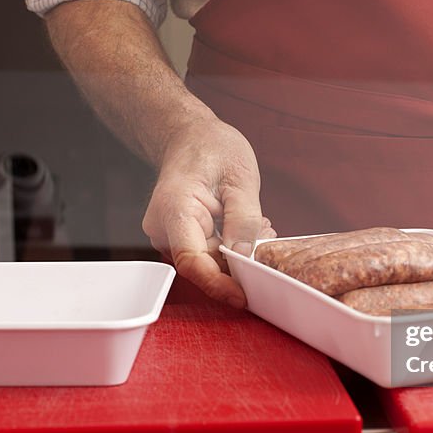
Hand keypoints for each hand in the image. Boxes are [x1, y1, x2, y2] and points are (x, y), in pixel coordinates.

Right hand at [143, 113, 275, 306]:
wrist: (189, 135)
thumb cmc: (212, 148)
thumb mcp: (240, 178)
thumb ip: (244, 219)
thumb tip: (245, 256)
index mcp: (175, 208)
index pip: (192, 261)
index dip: (218, 284)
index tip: (244, 296)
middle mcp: (164, 227)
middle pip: (203, 264)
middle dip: (239, 261)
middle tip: (268, 235)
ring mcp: (169, 234)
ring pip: (208, 261)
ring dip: (238, 252)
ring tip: (259, 223)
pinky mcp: (179, 237)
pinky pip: (208, 253)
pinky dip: (231, 245)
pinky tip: (245, 225)